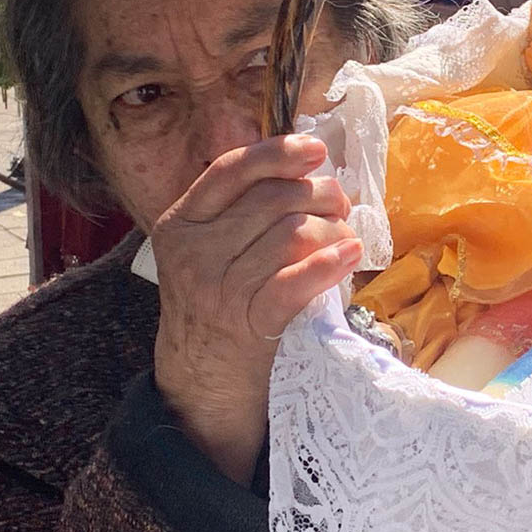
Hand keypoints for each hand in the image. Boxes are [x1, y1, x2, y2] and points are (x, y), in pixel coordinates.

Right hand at [151, 134, 361, 485]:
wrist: (202, 381)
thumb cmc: (219, 304)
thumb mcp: (209, 251)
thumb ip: (240, 211)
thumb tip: (309, 171)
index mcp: (182, 222)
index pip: (231, 170)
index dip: (278, 153)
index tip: (317, 150)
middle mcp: (194, 251)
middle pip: (272, 200)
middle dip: (320, 196)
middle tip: (341, 207)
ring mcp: (218, 289)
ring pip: (291, 235)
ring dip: (333, 231)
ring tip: (347, 239)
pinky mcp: (248, 324)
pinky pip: (295, 283)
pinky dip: (329, 264)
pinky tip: (350, 256)